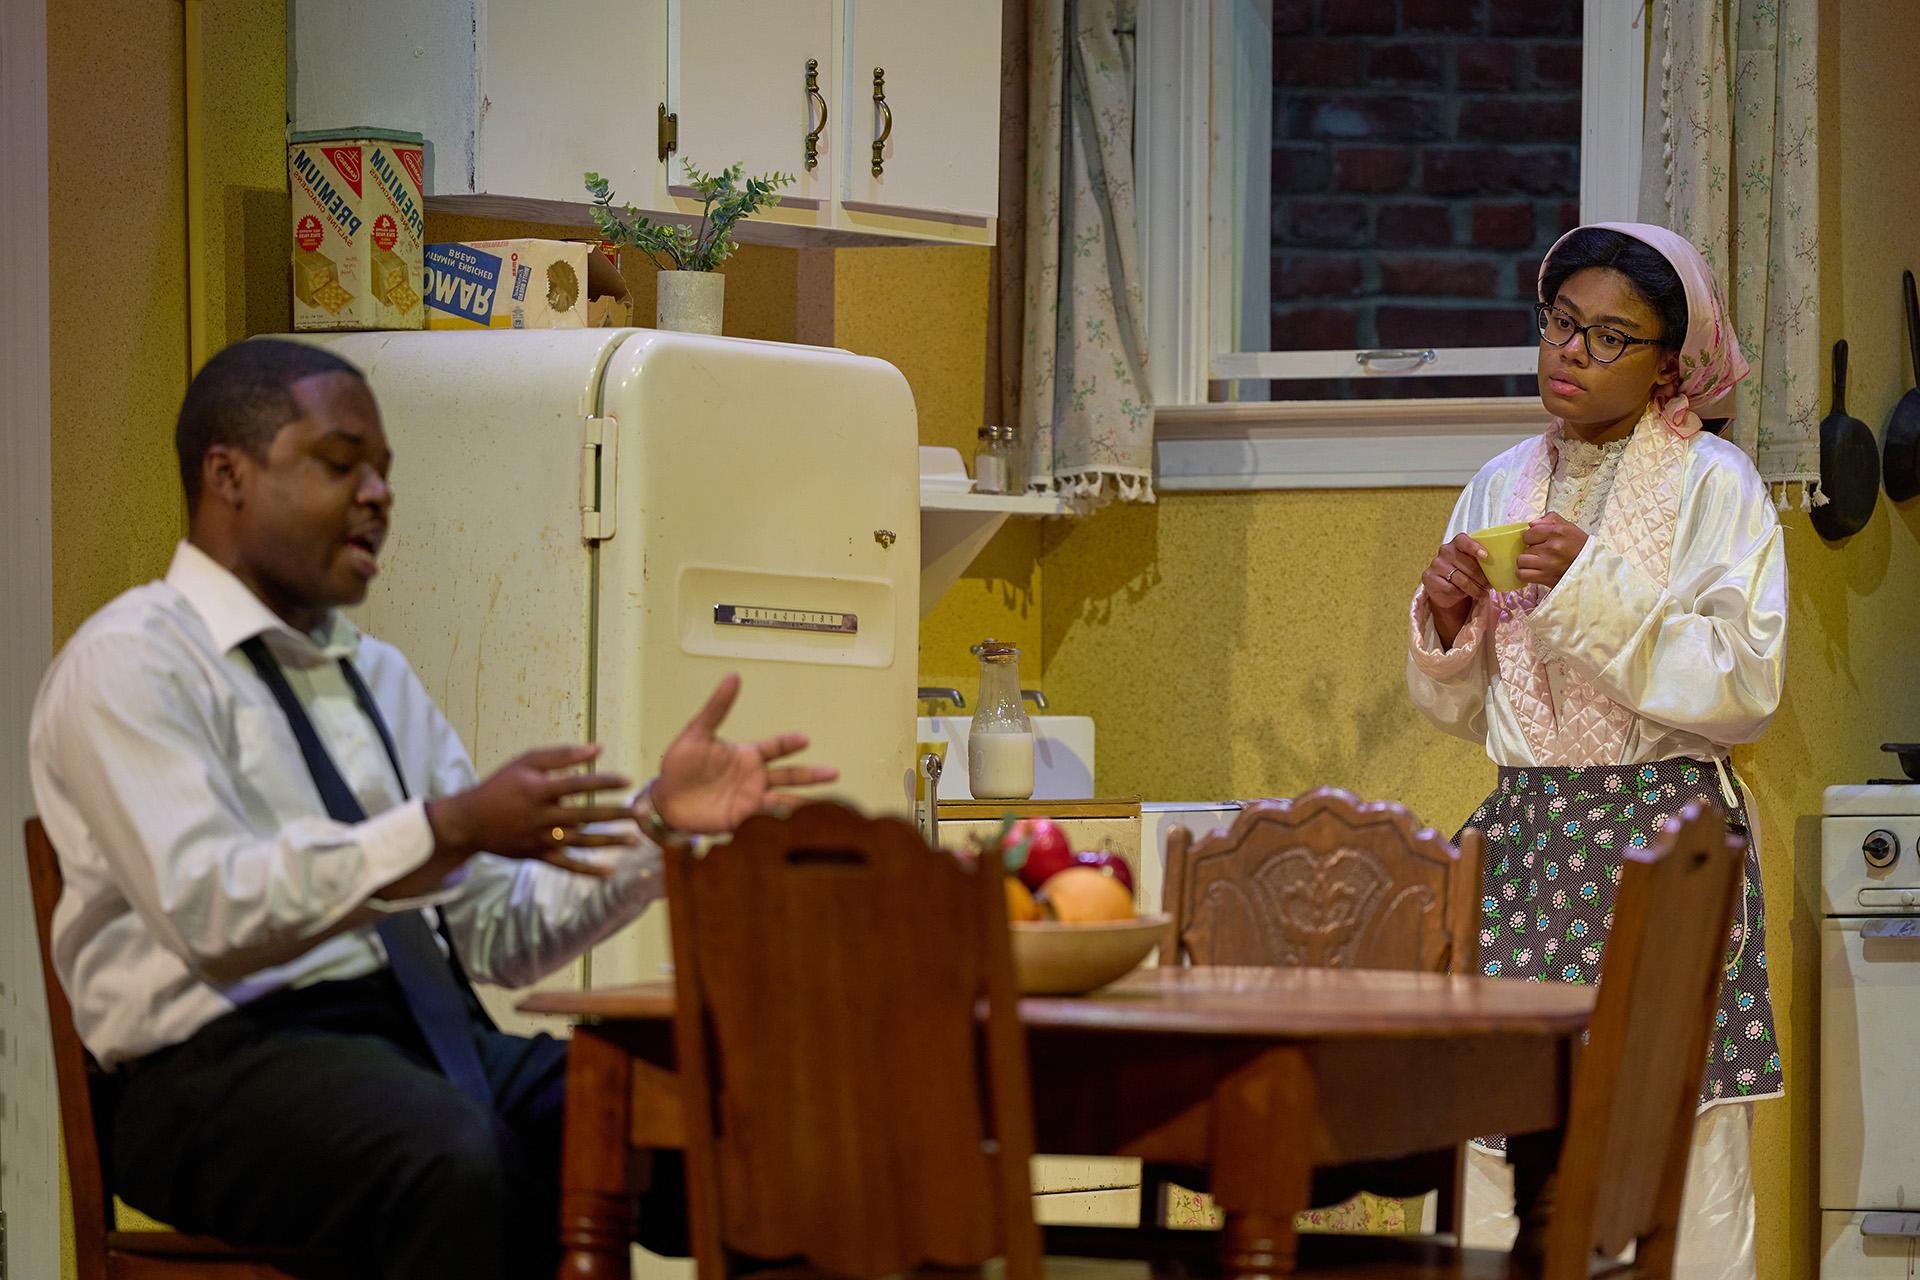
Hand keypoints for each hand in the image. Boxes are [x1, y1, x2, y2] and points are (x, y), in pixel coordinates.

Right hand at [426, 745, 636, 877]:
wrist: (468, 821)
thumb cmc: (500, 785)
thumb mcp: (525, 763)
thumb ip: (561, 755)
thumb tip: (598, 749)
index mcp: (537, 790)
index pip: (576, 785)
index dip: (603, 782)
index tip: (627, 780)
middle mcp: (540, 816)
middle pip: (584, 816)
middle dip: (615, 815)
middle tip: (641, 813)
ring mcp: (539, 839)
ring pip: (580, 842)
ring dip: (609, 842)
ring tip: (635, 840)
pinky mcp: (537, 856)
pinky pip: (566, 865)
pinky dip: (587, 870)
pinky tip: (610, 871)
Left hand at [647, 674, 839, 835]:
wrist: (664, 799)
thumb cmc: (679, 764)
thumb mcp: (696, 733)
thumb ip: (716, 707)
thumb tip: (733, 676)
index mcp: (747, 756)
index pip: (776, 747)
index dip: (789, 743)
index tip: (804, 739)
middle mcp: (754, 778)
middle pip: (789, 775)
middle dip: (811, 775)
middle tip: (834, 773)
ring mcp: (750, 800)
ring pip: (784, 800)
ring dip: (803, 802)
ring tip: (826, 806)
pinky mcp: (741, 820)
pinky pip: (764, 820)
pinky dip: (780, 820)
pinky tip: (794, 823)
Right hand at [1421, 532, 1492, 646]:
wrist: (1447, 590)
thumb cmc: (1466, 573)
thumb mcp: (1474, 564)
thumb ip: (1483, 560)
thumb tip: (1506, 563)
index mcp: (1456, 543)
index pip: (1463, 540)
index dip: (1474, 547)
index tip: (1485, 556)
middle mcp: (1444, 551)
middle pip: (1466, 564)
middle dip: (1481, 577)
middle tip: (1489, 585)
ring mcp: (1435, 564)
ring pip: (1460, 579)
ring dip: (1474, 588)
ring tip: (1482, 593)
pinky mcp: (1429, 578)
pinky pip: (1450, 588)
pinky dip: (1460, 594)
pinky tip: (1464, 595)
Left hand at [1518, 512, 1588, 588]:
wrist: (1594, 569)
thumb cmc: (1580, 547)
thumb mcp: (1570, 528)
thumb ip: (1550, 520)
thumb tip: (1531, 523)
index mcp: (1558, 531)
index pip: (1530, 532)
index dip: (1532, 537)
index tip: (1539, 542)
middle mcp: (1552, 546)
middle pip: (1525, 547)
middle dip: (1531, 550)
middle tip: (1542, 554)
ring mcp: (1548, 563)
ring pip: (1521, 561)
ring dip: (1526, 563)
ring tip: (1537, 563)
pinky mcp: (1546, 577)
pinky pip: (1522, 574)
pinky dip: (1525, 574)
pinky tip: (1533, 572)